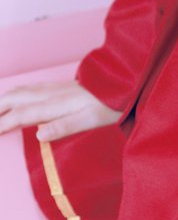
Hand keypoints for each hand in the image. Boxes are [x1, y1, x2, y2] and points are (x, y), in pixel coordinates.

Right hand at [0, 79, 122, 141]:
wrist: (122, 84)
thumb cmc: (107, 106)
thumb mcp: (89, 120)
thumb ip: (63, 126)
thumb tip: (37, 134)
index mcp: (55, 105)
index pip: (20, 115)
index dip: (0, 124)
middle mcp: (50, 94)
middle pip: (14, 98)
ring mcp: (53, 88)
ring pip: (19, 91)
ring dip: (2, 99)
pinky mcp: (58, 86)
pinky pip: (28, 88)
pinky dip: (13, 93)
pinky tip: (12, 96)